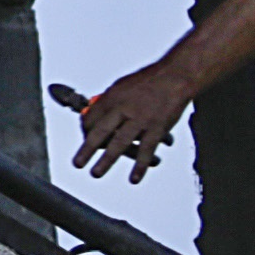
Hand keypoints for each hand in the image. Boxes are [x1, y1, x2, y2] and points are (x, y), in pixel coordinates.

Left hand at [51, 68, 194, 182]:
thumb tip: (95, 111)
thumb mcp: (122, 85)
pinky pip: (146, 150)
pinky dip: (140, 166)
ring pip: (120, 142)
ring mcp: (140, 119)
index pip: (92, 117)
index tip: (84, 139)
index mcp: (114, 97)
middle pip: (101, 131)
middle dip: (87, 149)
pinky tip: (134, 178)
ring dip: (107, 160)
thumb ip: (110, 101)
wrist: (175, 76)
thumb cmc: (150, 80)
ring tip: (96, 172)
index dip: (85, 130)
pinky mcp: (156, 128)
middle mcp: (124, 108)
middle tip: (78, 162)